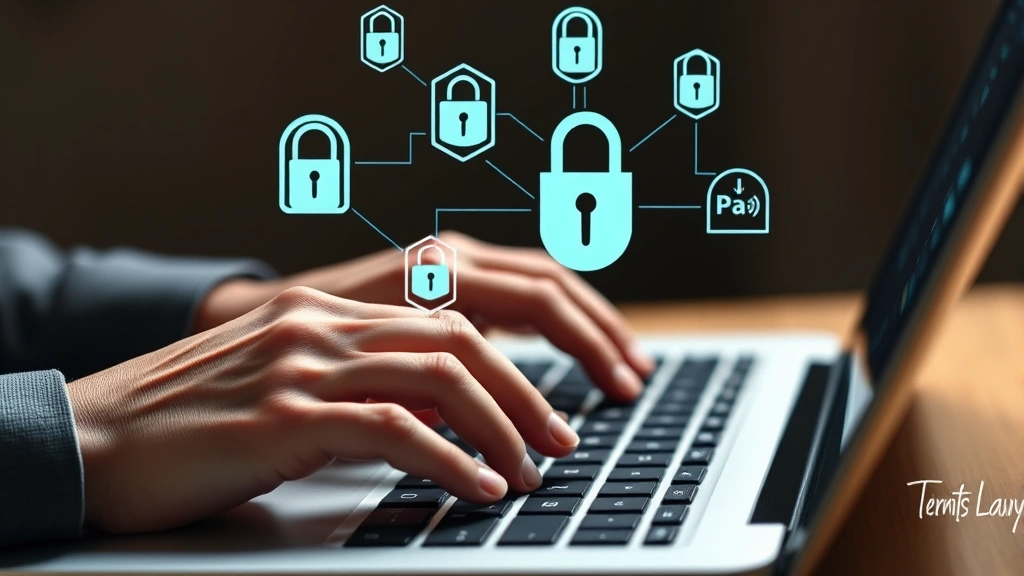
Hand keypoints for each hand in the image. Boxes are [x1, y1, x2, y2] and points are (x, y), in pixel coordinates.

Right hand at [68, 287, 578, 533]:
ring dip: (503, 428)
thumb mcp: (286, 385)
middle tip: (560, 443)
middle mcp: (322, 323)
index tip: (547, 410)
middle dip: (527, 394)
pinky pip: (394, 430)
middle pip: (461, 341)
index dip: (515, 362)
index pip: (450, 319)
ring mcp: (303, 364)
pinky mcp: (284, 417)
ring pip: (441, 377)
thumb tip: (439, 420)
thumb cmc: (193, 424)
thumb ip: (356, 383)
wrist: (93, 438)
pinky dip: (450, 460)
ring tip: (529, 473)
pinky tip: (477, 488)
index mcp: (327, 310)